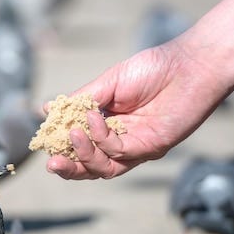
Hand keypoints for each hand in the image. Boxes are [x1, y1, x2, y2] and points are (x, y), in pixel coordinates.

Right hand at [46, 44, 226, 178]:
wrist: (190, 66)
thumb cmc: (153, 69)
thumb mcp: (108, 83)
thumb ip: (81, 99)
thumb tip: (47, 110)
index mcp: (108, 125)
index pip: (80, 145)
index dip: (61, 147)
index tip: (43, 141)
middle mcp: (120, 140)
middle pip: (89, 166)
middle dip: (69, 167)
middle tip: (51, 163)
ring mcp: (136, 147)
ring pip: (103, 167)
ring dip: (83, 156)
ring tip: (70, 136)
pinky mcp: (151, 148)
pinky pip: (120, 152)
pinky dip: (102, 138)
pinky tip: (95, 118)